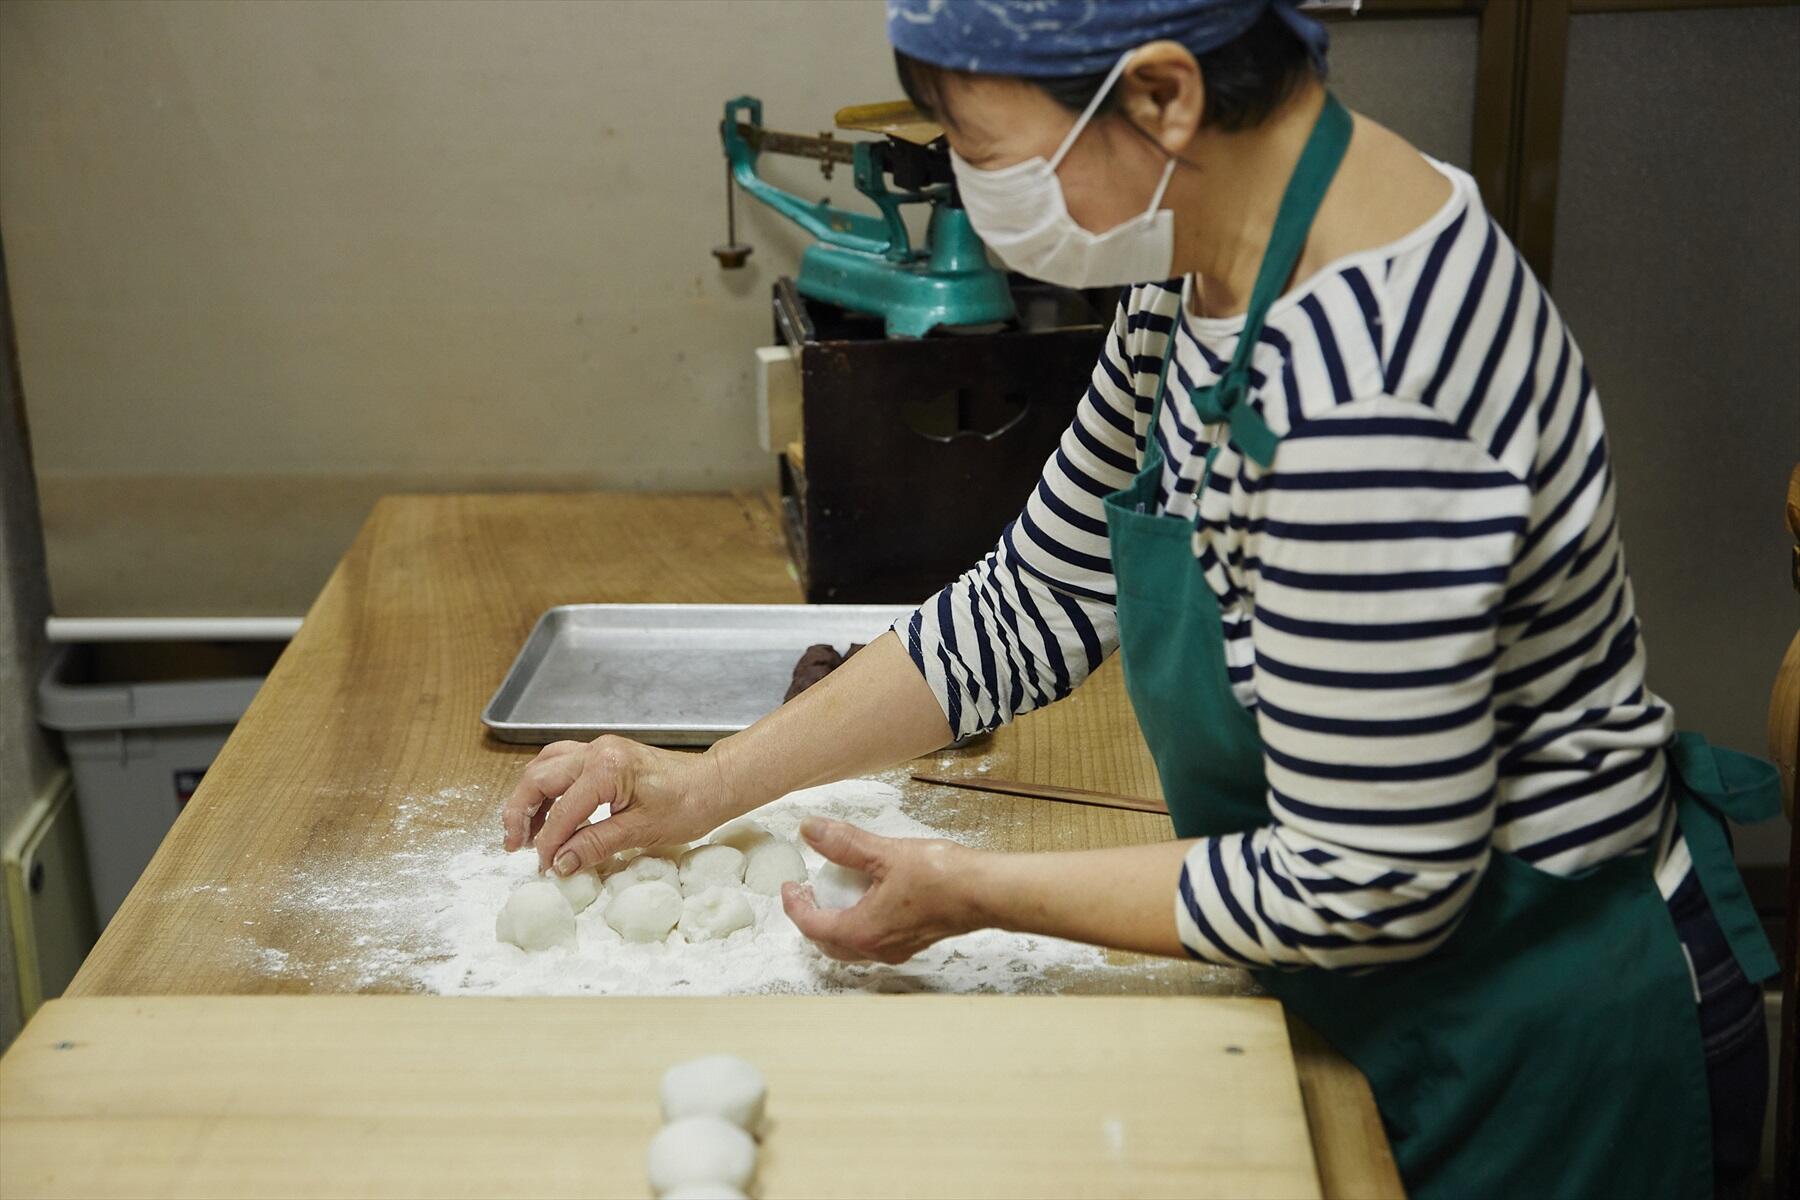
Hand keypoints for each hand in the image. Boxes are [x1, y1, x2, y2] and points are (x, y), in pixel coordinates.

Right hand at [500, 736, 731, 875]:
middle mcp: (597, 751)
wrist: (712, 784)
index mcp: (607, 768)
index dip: (548, 843)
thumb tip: (559, 864)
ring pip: (545, 767)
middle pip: (539, 778)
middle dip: (521, 813)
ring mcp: (598, 749)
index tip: (543, 867)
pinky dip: (547, 788)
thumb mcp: (640, 832)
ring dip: (529, 798)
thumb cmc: (687, 804)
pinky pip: (561, 765)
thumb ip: (594, 845)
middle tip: (513, 845)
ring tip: (523, 831)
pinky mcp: (603, 755)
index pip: (563, 810)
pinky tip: (546, 812)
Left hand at [780, 817, 979, 963]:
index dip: (794, 905)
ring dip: (835, 924)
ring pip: (851, 946)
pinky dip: (858, 924)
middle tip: (806, 892)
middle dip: (812, 918)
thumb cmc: (941, 877)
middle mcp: (876, 948)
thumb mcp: (885, 853)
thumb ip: (844, 843)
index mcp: (862, 931)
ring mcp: (896, 948)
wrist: (985, 893)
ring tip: (834, 894)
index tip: (789, 886)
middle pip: (828, 942)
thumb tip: (810, 830)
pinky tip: (868, 899)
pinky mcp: (913, 941)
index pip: (812, 924)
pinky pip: (873, 941)